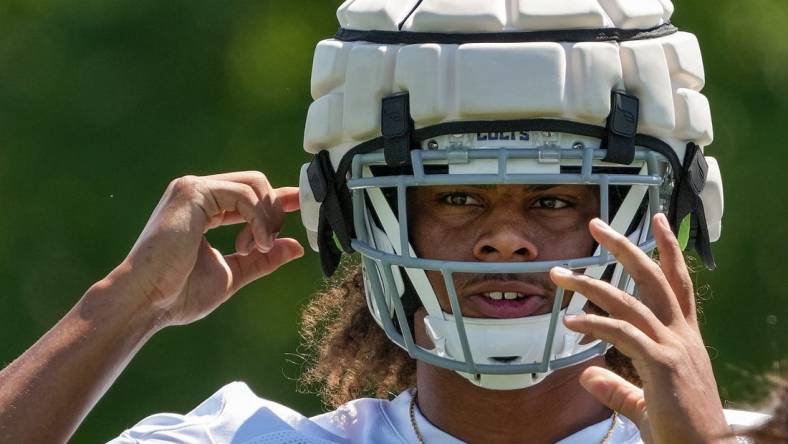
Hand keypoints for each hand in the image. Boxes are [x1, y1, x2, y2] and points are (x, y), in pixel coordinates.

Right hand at [120, 171, 302, 326]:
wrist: (146, 301)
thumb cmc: (178, 294)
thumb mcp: (231, 273)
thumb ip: (261, 259)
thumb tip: (295, 247)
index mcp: (204, 209)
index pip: (248, 194)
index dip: (278, 199)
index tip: (300, 206)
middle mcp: (197, 192)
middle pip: (256, 183)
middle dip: (274, 212)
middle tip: (268, 245)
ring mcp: (193, 188)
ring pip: (254, 185)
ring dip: (267, 219)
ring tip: (258, 248)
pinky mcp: (192, 191)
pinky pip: (243, 194)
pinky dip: (257, 219)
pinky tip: (252, 243)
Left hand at [549, 214, 731, 443]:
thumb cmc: (680, 429)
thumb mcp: (645, 402)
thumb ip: (615, 386)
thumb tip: (586, 374)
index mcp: (683, 337)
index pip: (677, 283)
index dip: (669, 250)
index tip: (660, 219)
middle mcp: (681, 335)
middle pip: (653, 278)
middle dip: (624, 247)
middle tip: (596, 225)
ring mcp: (672, 347)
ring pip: (629, 301)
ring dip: (590, 283)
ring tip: (559, 273)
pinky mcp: (662, 365)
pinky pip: (624, 334)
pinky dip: (595, 323)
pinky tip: (570, 319)